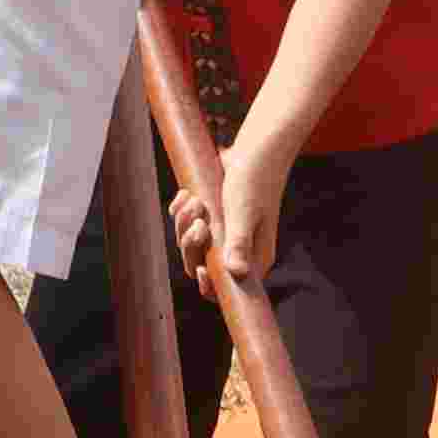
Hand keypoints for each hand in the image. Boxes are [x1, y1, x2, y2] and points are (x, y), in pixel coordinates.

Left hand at [192, 125, 302, 288]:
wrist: (256, 150)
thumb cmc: (254, 181)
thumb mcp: (244, 213)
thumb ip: (239, 243)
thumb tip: (236, 273)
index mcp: (253, 256)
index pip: (227, 287)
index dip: (209, 285)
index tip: (201, 269)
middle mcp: (238, 248)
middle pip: (201, 263)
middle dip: (192, 244)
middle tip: (200, 221)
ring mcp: (223, 231)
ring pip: (190, 241)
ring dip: (185, 223)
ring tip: (196, 201)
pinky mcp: (212, 214)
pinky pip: (187, 222)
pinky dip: (182, 209)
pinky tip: (187, 194)